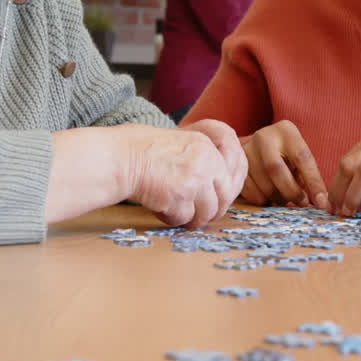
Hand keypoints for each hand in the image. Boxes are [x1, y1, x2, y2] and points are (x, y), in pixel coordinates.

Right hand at [124, 123, 246, 227]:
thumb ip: (206, 157)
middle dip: (213, 209)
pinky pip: (185, 219)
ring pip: (208, 213)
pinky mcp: (180, 198)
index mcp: (208, 145)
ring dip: (192, 217)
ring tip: (175, 211)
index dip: (231, 188)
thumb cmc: (144, 150)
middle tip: (197, 213)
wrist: (121, 158)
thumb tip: (225, 184)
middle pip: (226, 197)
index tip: (221, 198)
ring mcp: (195, 180)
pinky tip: (160, 209)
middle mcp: (207, 161)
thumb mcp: (183, 141)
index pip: (239, 169)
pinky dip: (172, 219)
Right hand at [240, 120, 328, 207]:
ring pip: (262, 184)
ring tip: (285, 198)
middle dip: (291, 192)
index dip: (313, 183)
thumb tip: (322, 203)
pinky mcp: (236, 166)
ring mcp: (246, 151)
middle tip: (301, 202)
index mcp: (286, 131)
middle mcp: (264, 137)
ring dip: (278, 198)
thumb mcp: (300, 159)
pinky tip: (269, 195)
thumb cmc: (287, 155)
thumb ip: (309, 178)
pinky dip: (263, 200)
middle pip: (275, 170)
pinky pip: (251, 191)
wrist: (260, 148)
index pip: (302, 158)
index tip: (322, 202)